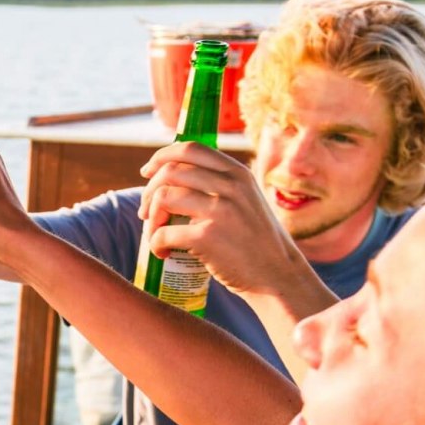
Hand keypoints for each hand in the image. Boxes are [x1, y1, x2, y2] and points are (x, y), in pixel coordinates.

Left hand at [137, 143, 310, 297]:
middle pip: (170, 171)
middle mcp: (230, 186)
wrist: (278, 276)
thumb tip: (171, 175)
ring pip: (163, 197)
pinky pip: (164, 232)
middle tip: (146, 212)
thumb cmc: (255, 241)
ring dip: (150, 217)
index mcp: (238, 173)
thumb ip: (220, 185)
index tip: (147, 172)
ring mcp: (220, 210)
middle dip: (149, 190)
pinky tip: (162, 252)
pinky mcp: (208, 237)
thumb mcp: (246, 200)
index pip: (190, 148)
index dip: (161, 157)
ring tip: (155, 233)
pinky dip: (155, 243)